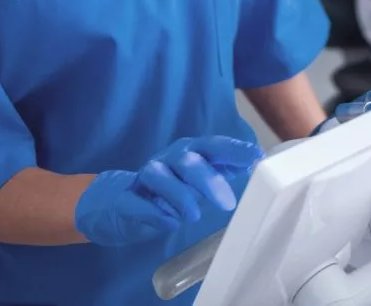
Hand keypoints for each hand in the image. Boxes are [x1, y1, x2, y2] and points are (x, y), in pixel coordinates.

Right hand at [74, 136, 262, 246]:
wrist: (115, 203)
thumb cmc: (166, 192)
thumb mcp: (196, 182)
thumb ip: (221, 170)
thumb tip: (253, 162)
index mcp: (187, 154)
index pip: (212, 146)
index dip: (233, 149)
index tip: (255, 156)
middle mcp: (167, 161)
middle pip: (187, 160)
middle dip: (208, 178)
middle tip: (227, 203)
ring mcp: (144, 179)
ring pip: (159, 176)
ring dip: (178, 194)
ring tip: (193, 215)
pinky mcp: (124, 200)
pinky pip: (137, 202)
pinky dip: (152, 212)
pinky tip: (167, 223)